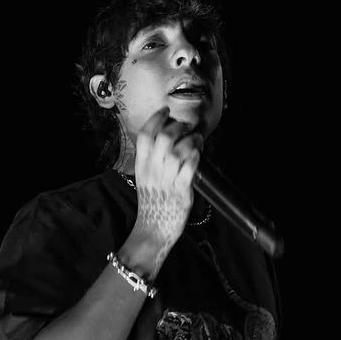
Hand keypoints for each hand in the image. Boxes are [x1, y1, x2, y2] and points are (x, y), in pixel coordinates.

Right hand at [132, 107, 202, 246]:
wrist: (153, 228)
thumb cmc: (153, 202)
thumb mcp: (145, 178)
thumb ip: (152, 159)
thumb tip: (167, 137)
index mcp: (141, 166)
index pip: (144, 135)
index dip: (156, 119)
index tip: (166, 111)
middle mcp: (153, 171)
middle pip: (164, 138)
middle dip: (178, 126)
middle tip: (186, 127)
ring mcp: (167, 181)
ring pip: (179, 150)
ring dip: (191, 140)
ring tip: (197, 139)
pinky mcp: (181, 191)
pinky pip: (190, 167)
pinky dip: (196, 156)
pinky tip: (198, 154)